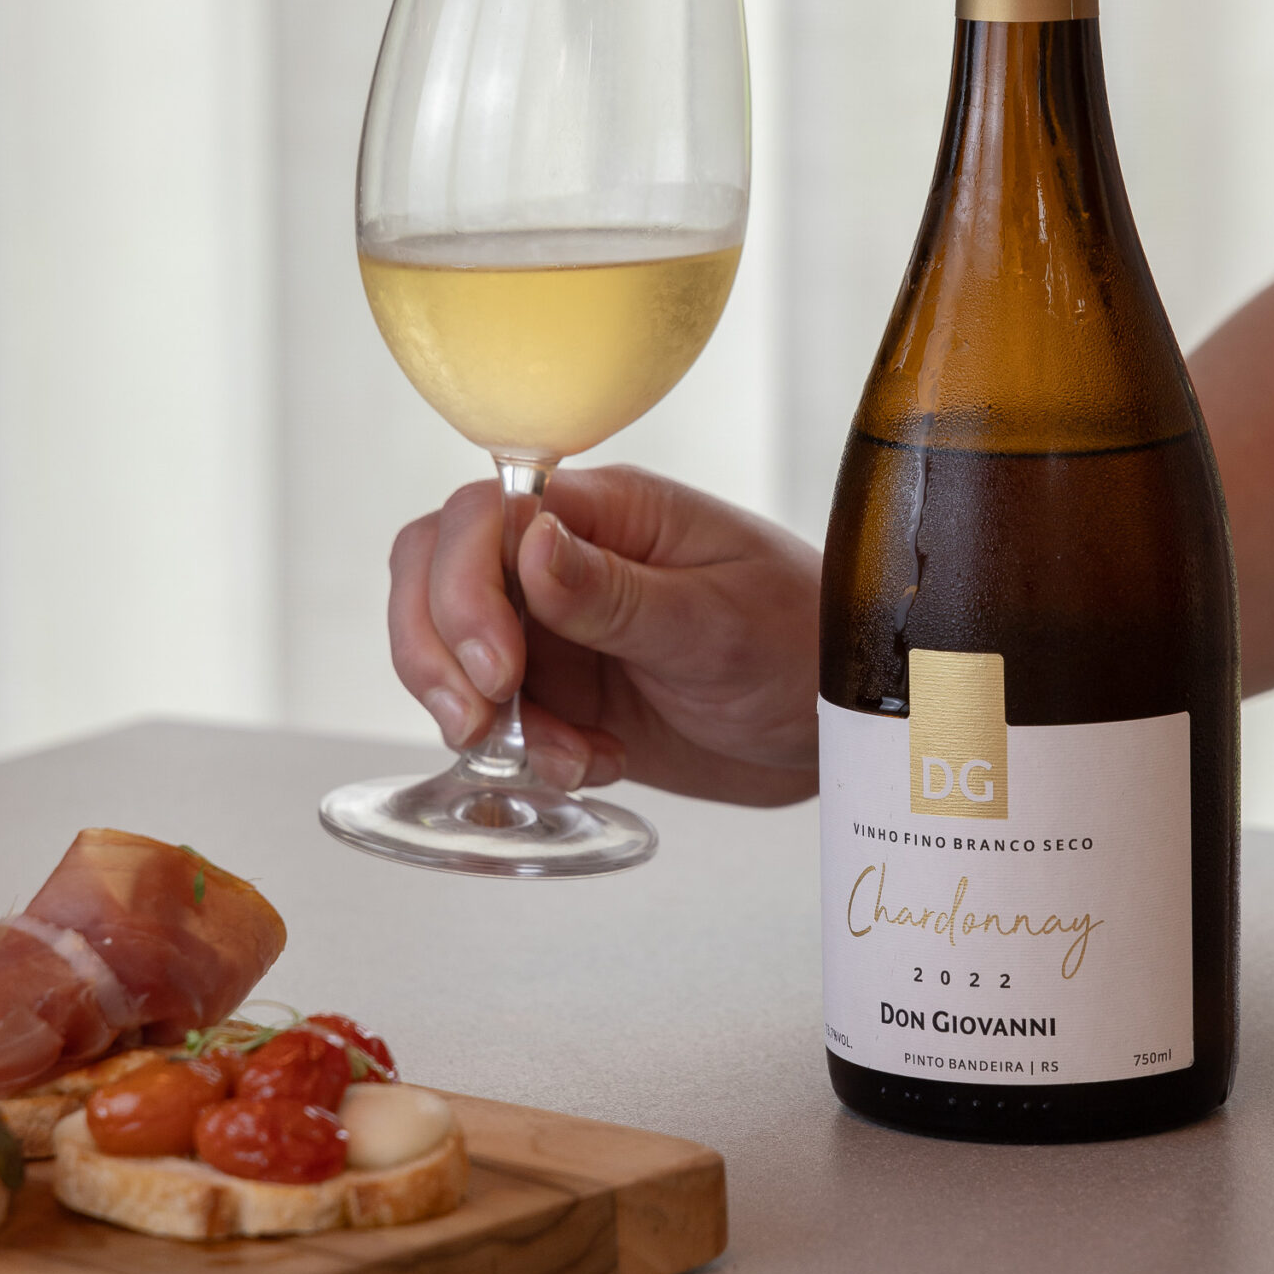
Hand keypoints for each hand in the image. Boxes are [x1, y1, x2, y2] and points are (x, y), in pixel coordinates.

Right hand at [389, 466, 821, 805]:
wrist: (839, 728)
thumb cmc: (804, 644)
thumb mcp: (718, 624)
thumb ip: (616, 593)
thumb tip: (529, 542)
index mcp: (608, 511)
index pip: (482, 514)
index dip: (461, 587)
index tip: (497, 667)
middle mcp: (565, 559)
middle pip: (434, 570)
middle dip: (434, 649)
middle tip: (482, 721)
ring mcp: (556, 625)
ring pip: (449, 648)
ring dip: (477, 712)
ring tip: (561, 755)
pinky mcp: (561, 688)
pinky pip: (495, 714)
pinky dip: (523, 751)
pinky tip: (593, 763)